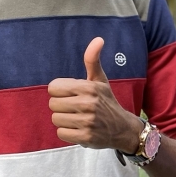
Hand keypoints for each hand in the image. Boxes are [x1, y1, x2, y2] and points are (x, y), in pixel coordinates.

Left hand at [47, 37, 141, 152]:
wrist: (123, 129)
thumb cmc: (106, 102)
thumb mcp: (100, 80)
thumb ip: (92, 60)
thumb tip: (98, 39)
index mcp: (88, 87)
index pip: (53, 88)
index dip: (60, 92)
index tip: (72, 95)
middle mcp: (88, 103)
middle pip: (53, 104)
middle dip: (62, 107)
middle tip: (76, 109)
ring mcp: (87, 122)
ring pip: (56, 119)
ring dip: (64, 120)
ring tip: (78, 119)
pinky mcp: (85, 137)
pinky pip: (61, 133)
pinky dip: (68, 133)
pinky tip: (79, 129)